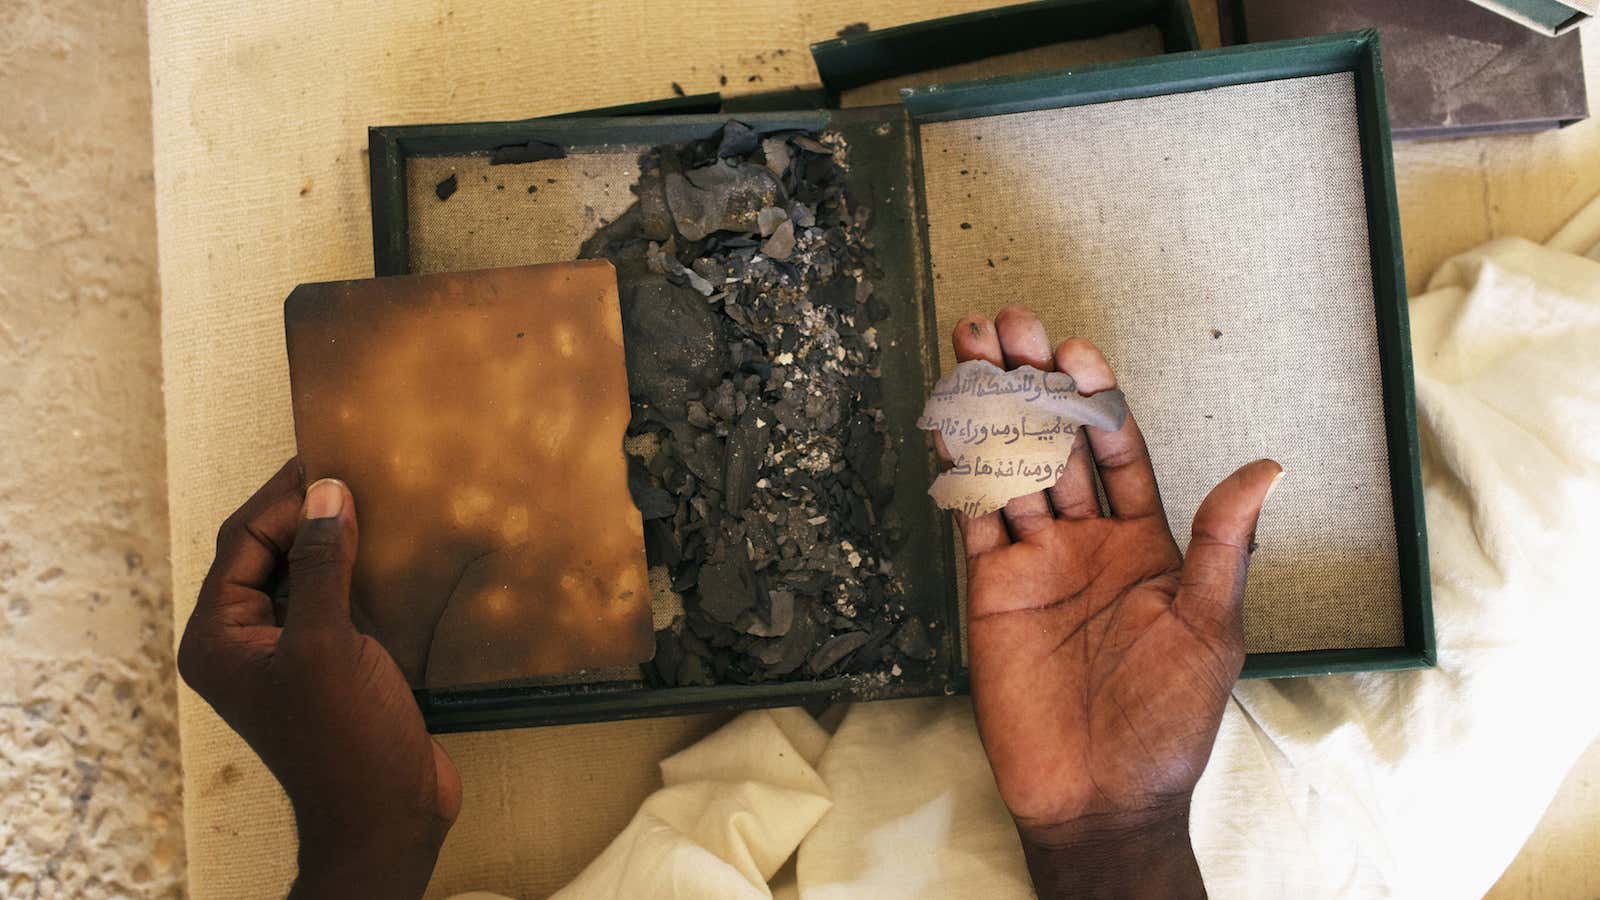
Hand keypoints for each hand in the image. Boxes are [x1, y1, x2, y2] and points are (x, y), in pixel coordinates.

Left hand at [178, 459, 461, 898]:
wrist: (384, 816)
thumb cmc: (344, 741)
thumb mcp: (328, 643)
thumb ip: (323, 563)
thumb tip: (325, 491)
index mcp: (218, 638)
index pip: (242, 543)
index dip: (284, 499)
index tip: (333, 461)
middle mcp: (243, 642)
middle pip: (268, 552)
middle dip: (306, 512)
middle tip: (355, 469)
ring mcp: (287, 654)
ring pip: (304, 573)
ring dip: (335, 538)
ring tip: (377, 498)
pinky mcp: (330, 664)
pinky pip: (334, 599)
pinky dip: (357, 570)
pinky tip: (392, 549)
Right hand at [948, 309, 1281, 898]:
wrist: (1099, 795)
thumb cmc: (1168, 720)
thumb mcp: (1212, 627)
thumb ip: (1226, 543)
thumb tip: (1269, 466)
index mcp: (1148, 542)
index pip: (1119, 449)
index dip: (1098, 398)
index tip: (1077, 350)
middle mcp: (1089, 540)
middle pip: (1059, 443)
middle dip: (1034, 382)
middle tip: (1008, 323)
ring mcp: (1036, 561)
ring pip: (1011, 467)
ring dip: (992, 409)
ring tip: (971, 346)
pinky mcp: (991, 588)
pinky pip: (975, 517)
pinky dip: (961, 469)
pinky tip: (950, 421)